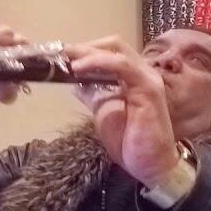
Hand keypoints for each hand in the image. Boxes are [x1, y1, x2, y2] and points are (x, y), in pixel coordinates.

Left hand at [66, 36, 180, 186]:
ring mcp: (146, 77)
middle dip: (82, 47)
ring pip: (115, 50)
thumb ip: (94, 95)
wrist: (152, 165)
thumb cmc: (132, 143)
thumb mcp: (105, 113)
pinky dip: (98, 63)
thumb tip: (75, 83)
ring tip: (64, 58)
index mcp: (132, 76)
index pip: (109, 52)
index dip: (84, 50)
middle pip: (112, 45)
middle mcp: (142, 71)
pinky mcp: (148, 88)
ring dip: (86, 52)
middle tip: (57, 54)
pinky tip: (78, 68)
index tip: (59, 57)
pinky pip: (121, 66)